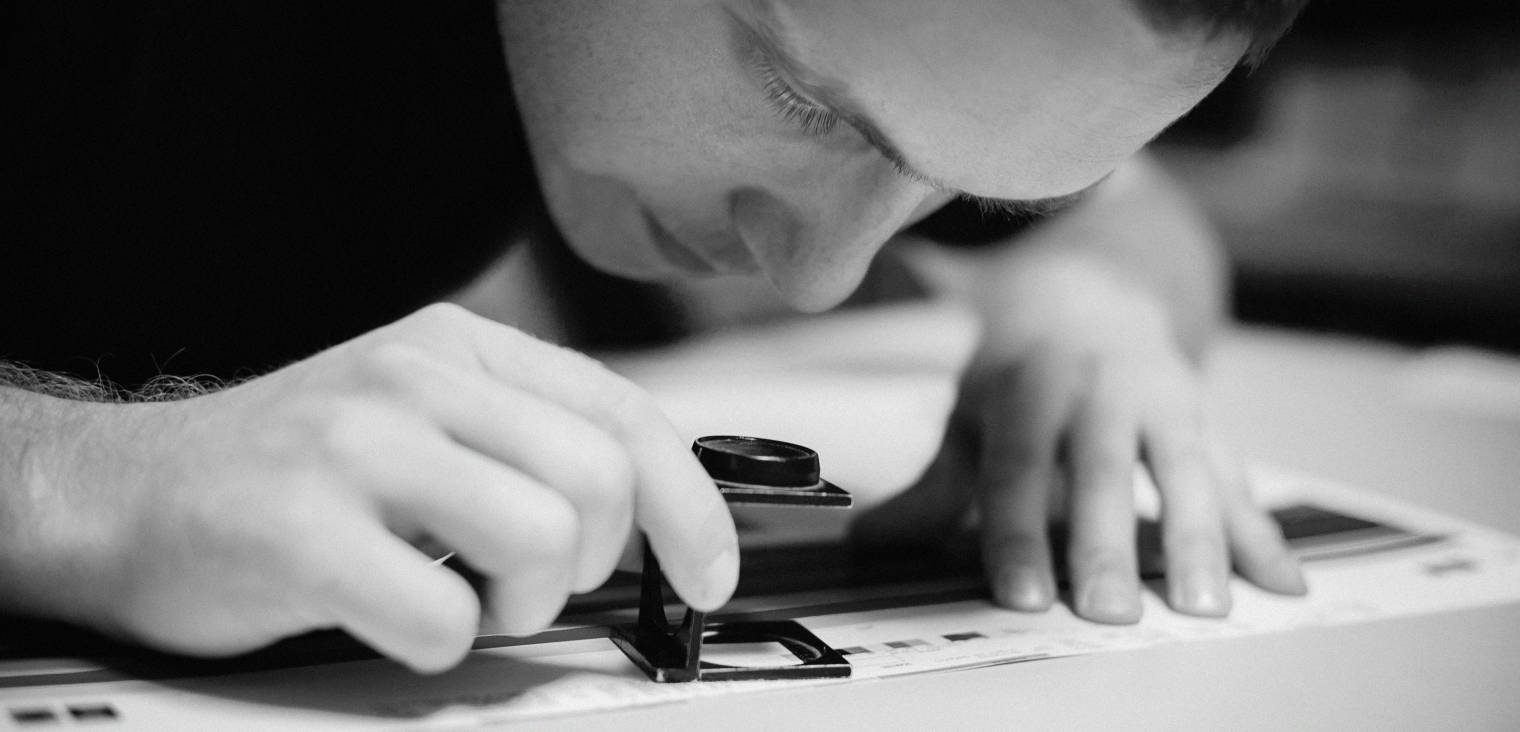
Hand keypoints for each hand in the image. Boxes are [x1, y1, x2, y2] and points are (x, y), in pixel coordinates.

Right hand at [4, 304, 737, 671]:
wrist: (127, 493)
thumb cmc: (290, 471)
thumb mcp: (419, 416)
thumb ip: (524, 439)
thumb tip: (652, 512)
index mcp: (459, 348)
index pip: (624, 412)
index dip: (691, 505)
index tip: (708, 574)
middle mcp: (414, 380)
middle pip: (600, 480)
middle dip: (594, 563)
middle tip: (533, 583)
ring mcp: (356, 446)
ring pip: (542, 538)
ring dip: (523, 603)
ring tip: (463, 597)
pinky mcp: (301, 527)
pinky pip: (442, 616)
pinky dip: (438, 644)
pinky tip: (395, 617)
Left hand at [852, 268, 1304, 622]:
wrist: (1103, 276)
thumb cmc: (1021, 357)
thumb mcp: (970, 403)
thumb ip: (933, 479)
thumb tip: (870, 544)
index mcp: (1029, 384)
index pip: (1017, 467)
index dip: (1017, 533)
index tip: (1022, 595)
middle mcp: (1099, 388)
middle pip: (1101, 472)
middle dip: (1106, 543)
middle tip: (1108, 612)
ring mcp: (1163, 399)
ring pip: (1185, 470)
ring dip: (1200, 540)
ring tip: (1206, 607)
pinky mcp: (1208, 418)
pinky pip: (1238, 476)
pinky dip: (1261, 532)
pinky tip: (1282, 583)